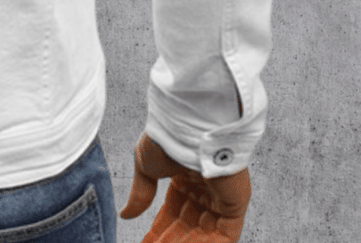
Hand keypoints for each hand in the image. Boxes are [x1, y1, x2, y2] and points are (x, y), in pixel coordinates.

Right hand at [119, 134, 250, 241]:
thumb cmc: (166, 138)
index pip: (174, 211)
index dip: (161, 229)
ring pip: (204, 232)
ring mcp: (220, 197)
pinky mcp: (235, 204)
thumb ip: (140, 194)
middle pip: (188, 225)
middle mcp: (203, 188)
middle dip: (172, 240)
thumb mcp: (146, 166)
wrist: (187, 128)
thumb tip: (125, 214)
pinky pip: (224, 234)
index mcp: (184, 176)